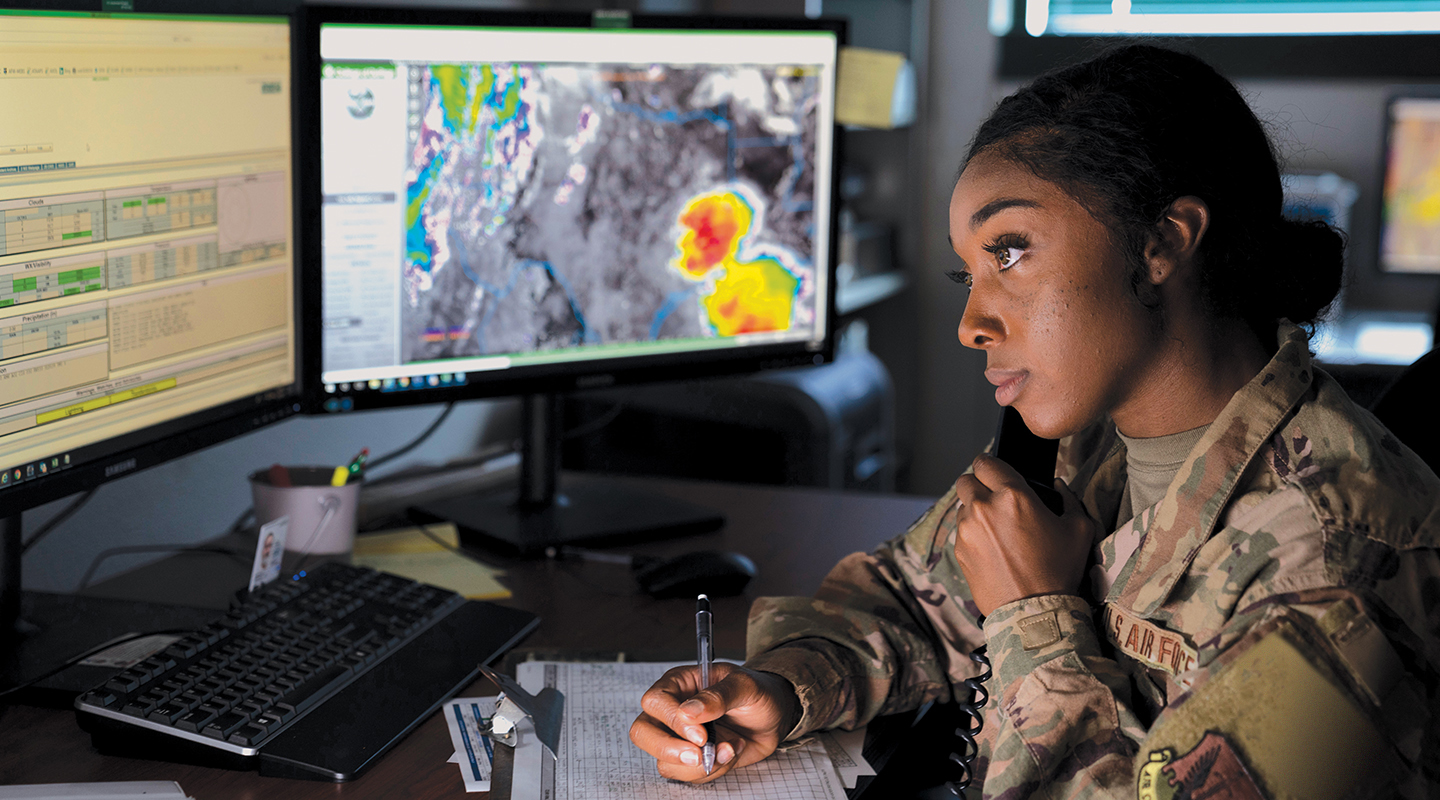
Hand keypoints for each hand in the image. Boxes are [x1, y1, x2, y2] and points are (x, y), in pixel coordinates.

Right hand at [629, 662, 799, 782]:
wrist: (774, 716)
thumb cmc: (757, 693)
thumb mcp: (745, 686)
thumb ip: (718, 696)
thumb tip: (688, 711)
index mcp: (679, 684)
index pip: (655, 701)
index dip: (673, 721)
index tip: (701, 735)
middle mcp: (673, 711)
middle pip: (643, 733)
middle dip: (670, 750)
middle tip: (700, 755)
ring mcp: (680, 738)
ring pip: (664, 761)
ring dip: (701, 763)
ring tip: (730, 747)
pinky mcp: (692, 759)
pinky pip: (687, 775)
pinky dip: (713, 771)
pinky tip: (731, 753)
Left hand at [952, 454, 1098, 615]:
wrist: (1034, 612)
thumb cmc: (1058, 571)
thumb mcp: (1079, 530)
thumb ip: (1069, 499)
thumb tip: (1059, 486)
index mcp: (1012, 495)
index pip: (986, 462)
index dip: (990, 464)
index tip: (996, 471)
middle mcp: (983, 508)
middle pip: (966, 480)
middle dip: (978, 484)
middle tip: (995, 498)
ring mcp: (967, 530)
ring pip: (962, 507)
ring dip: (975, 510)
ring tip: (997, 529)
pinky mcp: (959, 551)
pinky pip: (961, 532)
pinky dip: (972, 534)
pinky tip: (992, 548)